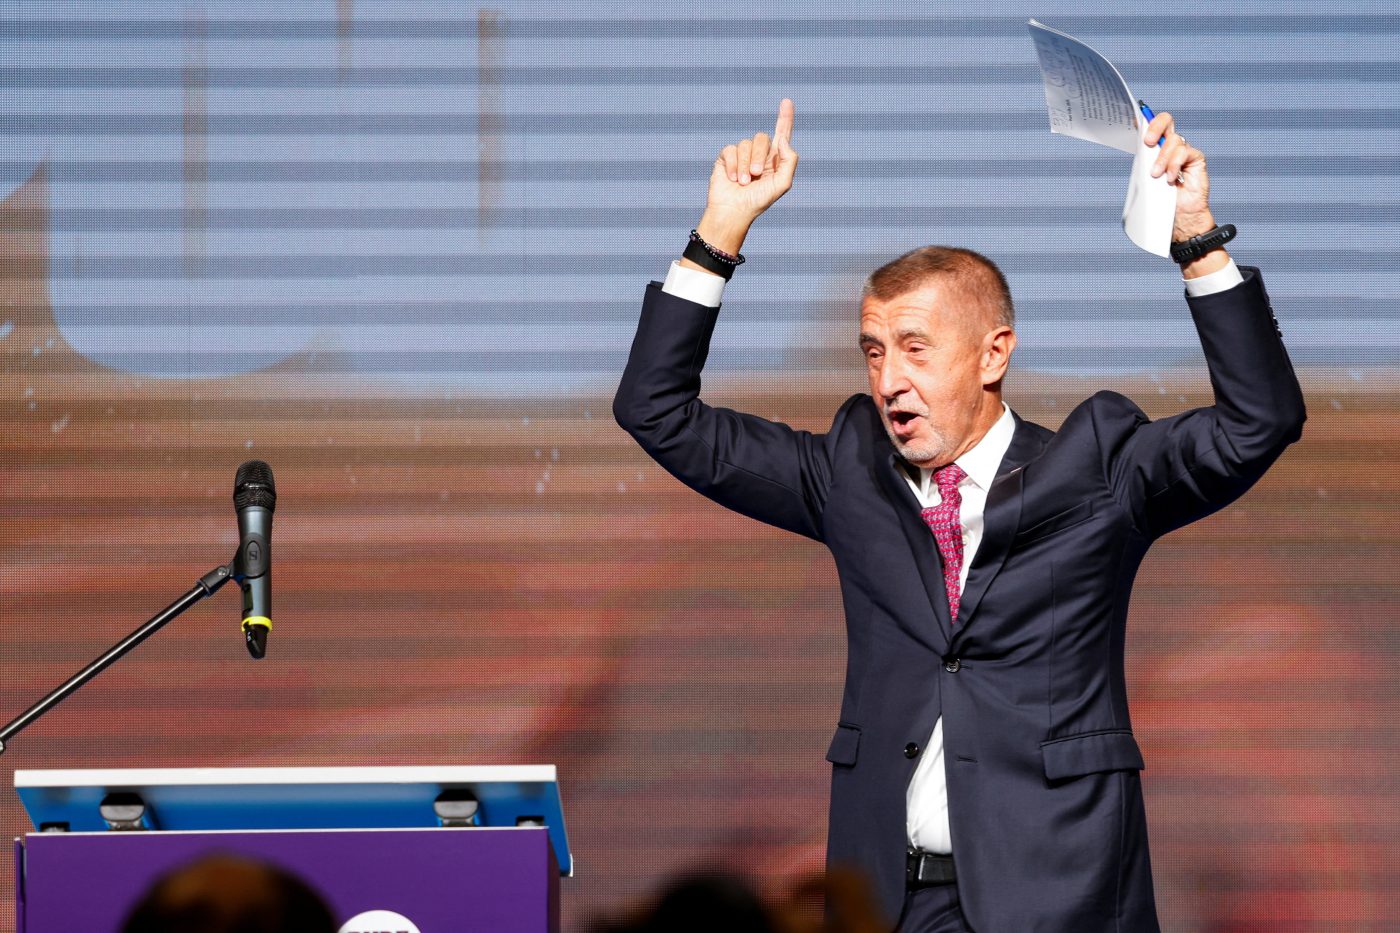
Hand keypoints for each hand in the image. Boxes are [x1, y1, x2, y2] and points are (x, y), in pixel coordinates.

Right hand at [691, 100, 798, 255]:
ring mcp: (741, 156)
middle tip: (755, 175)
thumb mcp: (782, 184)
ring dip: (744, 165)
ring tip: (743, 183)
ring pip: (745, 144)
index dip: (785, 118)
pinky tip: (732, 179)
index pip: (781, 134)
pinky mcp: (726, 158)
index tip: (787, 102)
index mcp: (774, 160)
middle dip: (759, 156)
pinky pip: (730, 150)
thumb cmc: (759, 201)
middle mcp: (758, 155)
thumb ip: (789, 159)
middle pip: (762, 138)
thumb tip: (782, 138)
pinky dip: (732, 165)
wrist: (733, 212)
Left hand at [1143, 111, 1213, 240]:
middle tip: (1148, 142)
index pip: (1151, 127)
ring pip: (1173, 140)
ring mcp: (1184, 151)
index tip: (1133, 119)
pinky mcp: (1196, 158)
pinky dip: (1175, 164)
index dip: (1143, 120)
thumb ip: (1144, 162)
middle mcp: (1171, 146)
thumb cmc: (1161, 200)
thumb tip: (1138, 147)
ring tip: (1158, 176)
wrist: (1179, 217)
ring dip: (1163, 159)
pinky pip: (1185, 151)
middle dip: (1155, 127)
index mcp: (1156, 149)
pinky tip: (1171, 178)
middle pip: (1165, 121)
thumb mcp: (1146, 179)